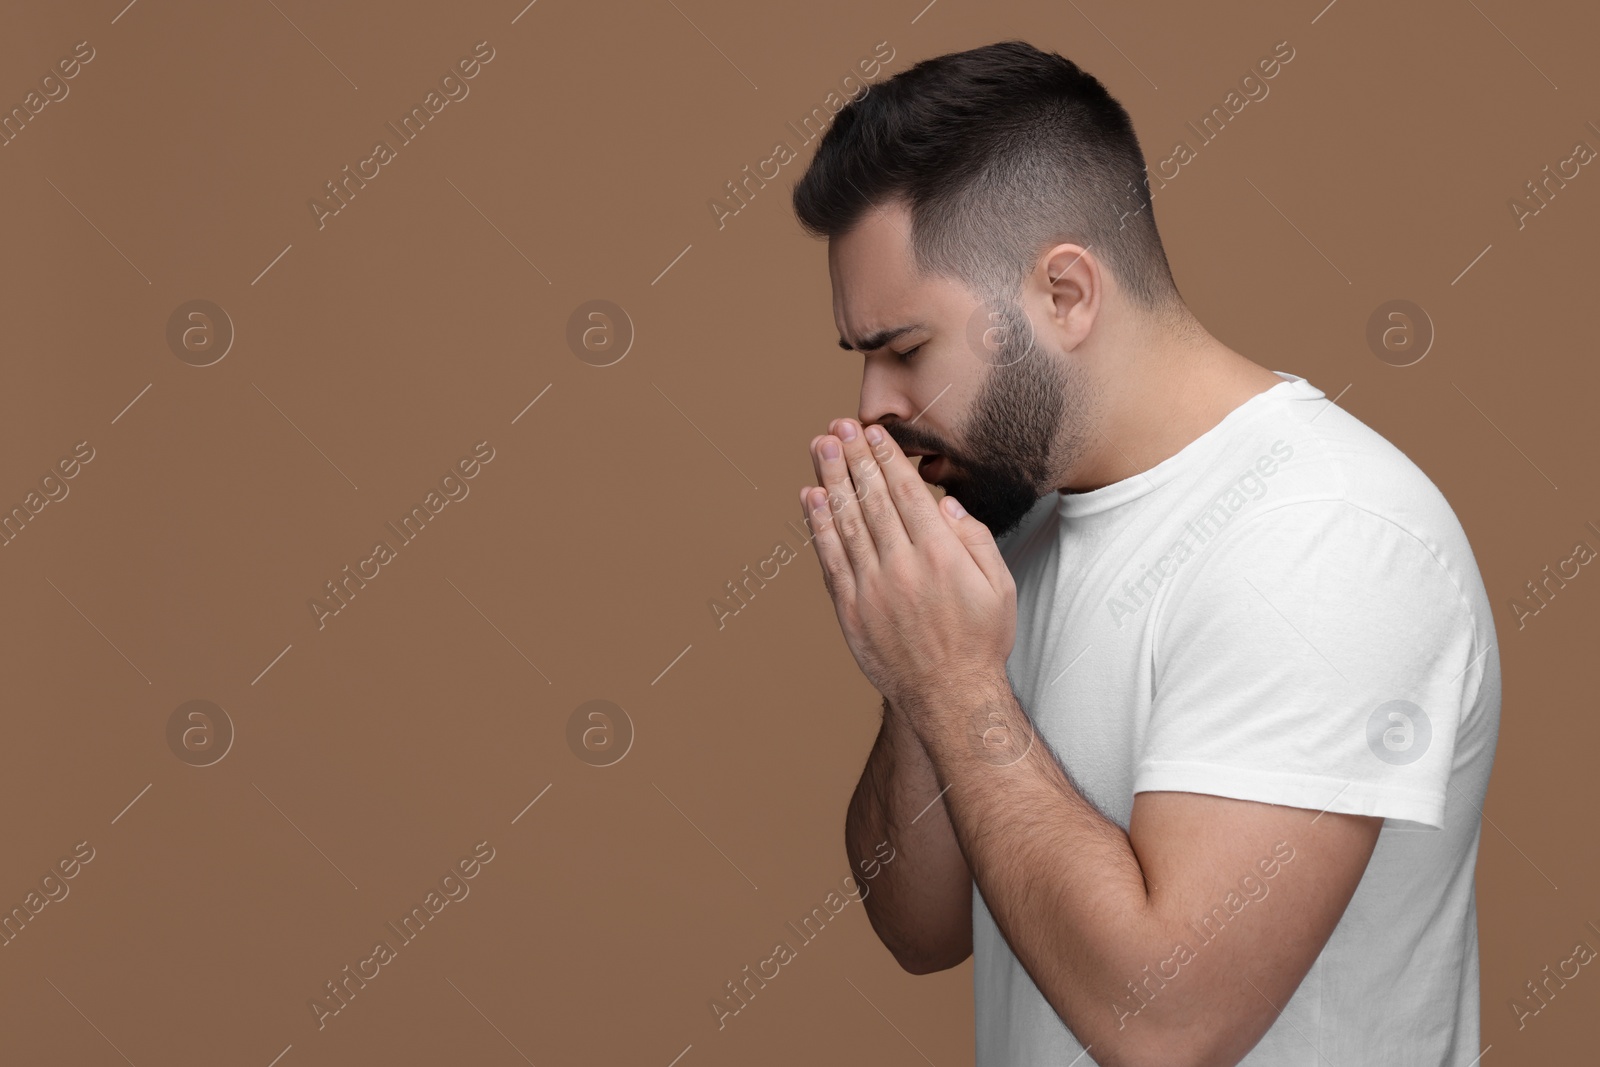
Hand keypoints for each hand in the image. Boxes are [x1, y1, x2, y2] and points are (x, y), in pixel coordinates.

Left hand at [801, 418, 1016, 714]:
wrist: (949, 696)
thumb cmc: (979, 641)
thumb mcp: (1000, 586)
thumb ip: (975, 539)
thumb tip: (943, 504)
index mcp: (941, 555)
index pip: (907, 494)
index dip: (887, 459)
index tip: (875, 433)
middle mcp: (903, 565)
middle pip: (872, 499)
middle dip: (855, 457)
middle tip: (839, 426)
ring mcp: (872, 587)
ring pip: (846, 521)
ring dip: (831, 479)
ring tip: (821, 446)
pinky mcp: (851, 608)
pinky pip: (830, 558)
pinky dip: (818, 525)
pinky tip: (811, 497)